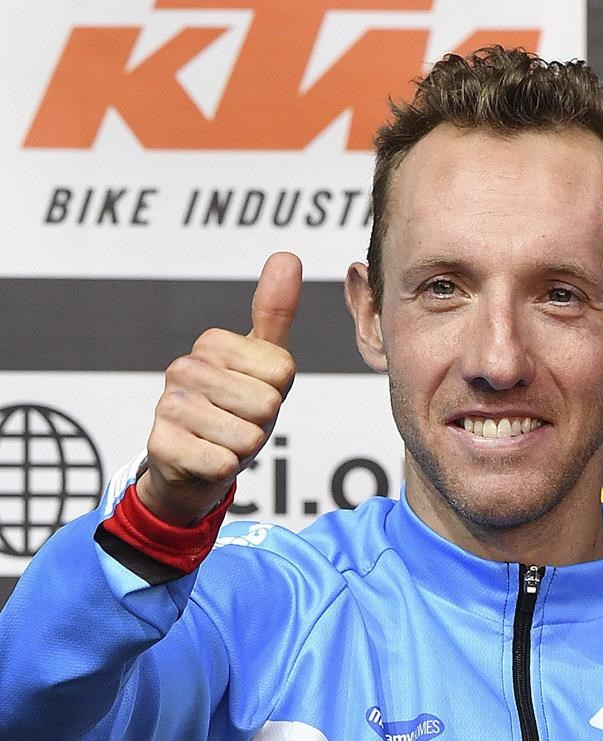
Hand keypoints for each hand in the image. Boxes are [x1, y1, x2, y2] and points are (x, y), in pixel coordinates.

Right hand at [137, 252, 301, 525]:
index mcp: (213, 343)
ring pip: (249, 436)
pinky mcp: (161, 447)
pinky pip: (223, 464)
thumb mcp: (262, 362)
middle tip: (238, 422)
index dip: (277, 392)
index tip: (252, 394)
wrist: (192, 467)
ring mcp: (168, 406)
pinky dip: (224, 469)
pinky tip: (206, 460)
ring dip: (244, 448)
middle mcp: (185, 367)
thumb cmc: (235, 410)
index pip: (282, 372)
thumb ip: (275, 312)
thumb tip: (287, 255)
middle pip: (267, 404)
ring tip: (223, 440)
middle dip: (262, 423)